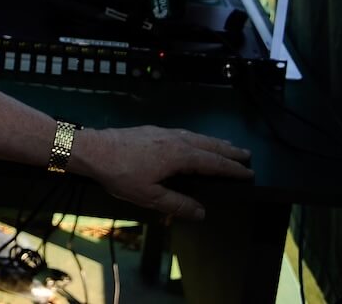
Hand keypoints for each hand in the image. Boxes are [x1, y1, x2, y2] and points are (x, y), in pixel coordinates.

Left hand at [73, 125, 252, 219]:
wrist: (92, 149)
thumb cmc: (121, 174)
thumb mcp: (149, 196)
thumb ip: (176, 204)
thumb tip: (201, 212)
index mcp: (179, 155)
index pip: (213, 163)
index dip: (232, 169)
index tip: (249, 171)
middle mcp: (175, 139)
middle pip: (208, 145)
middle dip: (228, 151)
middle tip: (246, 154)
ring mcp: (162, 132)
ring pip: (195, 136)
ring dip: (213, 142)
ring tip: (226, 146)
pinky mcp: (151, 130)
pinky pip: (183, 133)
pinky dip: (196, 137)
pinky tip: (193, 140)